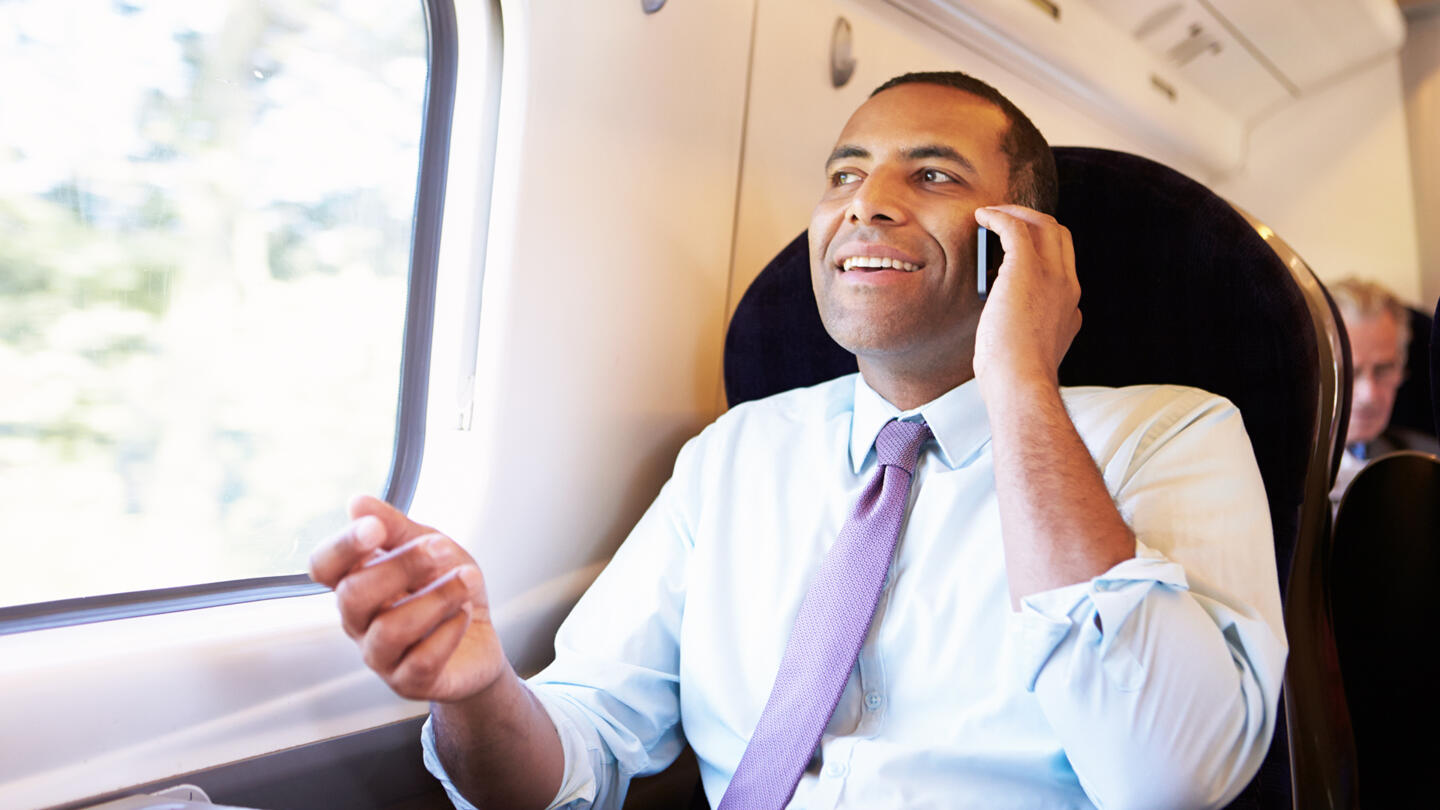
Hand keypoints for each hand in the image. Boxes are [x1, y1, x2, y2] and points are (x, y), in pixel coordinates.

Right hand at [309, 495, 510, 702]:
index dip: (343, 547)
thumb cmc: (445, 589)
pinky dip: (448, 632)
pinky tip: (465, 614)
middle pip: (354, 595)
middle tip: (441, 548)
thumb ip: (396, 528)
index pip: (323, 567)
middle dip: (401, 566)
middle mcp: (359, 621)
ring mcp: (380, 656)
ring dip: (436, 598)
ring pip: (390, 630)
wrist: (480, 639)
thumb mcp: (430, 547)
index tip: (376, 528)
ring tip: (468, 580)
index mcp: (356, 582)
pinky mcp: (409, 682)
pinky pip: (421, 660)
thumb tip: (356, 502)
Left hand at [971, 204, 1080, 388]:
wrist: (1021, 382)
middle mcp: (1067, 285)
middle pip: (1059, 236)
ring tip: (991, 213)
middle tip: (1006, 221)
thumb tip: (1006, 325)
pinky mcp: (1026, 268)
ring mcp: (1051, 275)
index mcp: (1070, 307)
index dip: (1041, 251)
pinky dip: (999, 216)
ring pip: (1043, 224)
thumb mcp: (1030, 353)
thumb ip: (1027, 333)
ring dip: (1016, 213)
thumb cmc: (1015, 378)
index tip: (1015, 251)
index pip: (1063, 265)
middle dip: (1034, 221)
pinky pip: (1015, 226)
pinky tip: (981, 216)